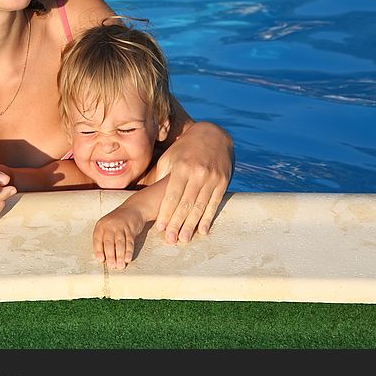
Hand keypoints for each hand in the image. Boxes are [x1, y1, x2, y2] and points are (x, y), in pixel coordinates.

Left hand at [92, 201, 149, 269]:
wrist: (133, 209)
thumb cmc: (117, 222)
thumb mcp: (107, 227)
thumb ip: (104, 240)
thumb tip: (103, 258)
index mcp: (101, 226)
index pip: (97, 239)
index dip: (98, 250)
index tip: (100, 260)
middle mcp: (110, 225)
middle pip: (109, 242)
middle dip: (110, 255)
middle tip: (112, 266)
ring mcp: (121, 226)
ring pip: (119, 243)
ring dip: (120, 255)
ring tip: (120, 265)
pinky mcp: (131, 228)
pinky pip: (129, 241)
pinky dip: (129, 251)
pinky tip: (128, 258)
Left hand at [153, 121, 232, 243]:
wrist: (213, 134)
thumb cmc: (185, 148)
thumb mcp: (171, 158)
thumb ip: (163, 177)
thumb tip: (153, 198)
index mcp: (181, 167)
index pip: (172, 195)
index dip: (166, 213)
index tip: (161, 228)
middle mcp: (197, 173)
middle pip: (186, 204)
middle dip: (177, 224)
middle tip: (171, 240)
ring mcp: (212, 178)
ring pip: (200, 206)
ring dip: (192, 225)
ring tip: (184, 239)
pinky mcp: (223, 181)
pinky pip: (214, 203)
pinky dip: (208, 218)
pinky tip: (203, 230)